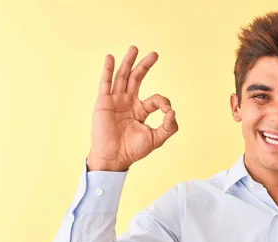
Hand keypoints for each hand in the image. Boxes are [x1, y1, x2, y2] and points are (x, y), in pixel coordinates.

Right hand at [87, 46, 178, 170]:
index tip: (168, 112)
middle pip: (137, 79)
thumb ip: (168, 127)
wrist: (114, 157)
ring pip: (123, 77)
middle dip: (145, 66)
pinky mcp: (104, 102)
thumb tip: (173, 112)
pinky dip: (108, 70)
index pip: (155, 99)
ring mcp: (116, 101)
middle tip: (154, 54)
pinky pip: (106, 83)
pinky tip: (110, 58)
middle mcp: (129, 102)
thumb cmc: (133, 150)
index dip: (163, 102)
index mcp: (141, 110)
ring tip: (134, 48)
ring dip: (128, 62)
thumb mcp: (156, 139)